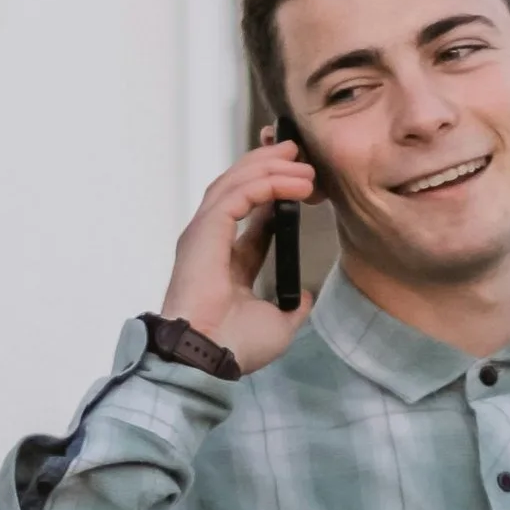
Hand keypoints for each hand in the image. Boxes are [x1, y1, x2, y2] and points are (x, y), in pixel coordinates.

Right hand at [159, 128, 317, 373]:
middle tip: (299, 152)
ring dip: (272, 167)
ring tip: (303, 162)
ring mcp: (204, 233)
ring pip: (236, 182)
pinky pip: (240, 194)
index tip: (301, 177)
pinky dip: (269, 182)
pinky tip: (296, 182)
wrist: (210, 356)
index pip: (250, 213)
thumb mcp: (278, 323)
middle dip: (268, 164)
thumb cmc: (235, 346)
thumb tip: (304, 296)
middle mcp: (211, 240)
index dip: (274, 191)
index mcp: (226, 260)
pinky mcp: (205, 230)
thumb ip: (292, 305)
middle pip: (239, 187)